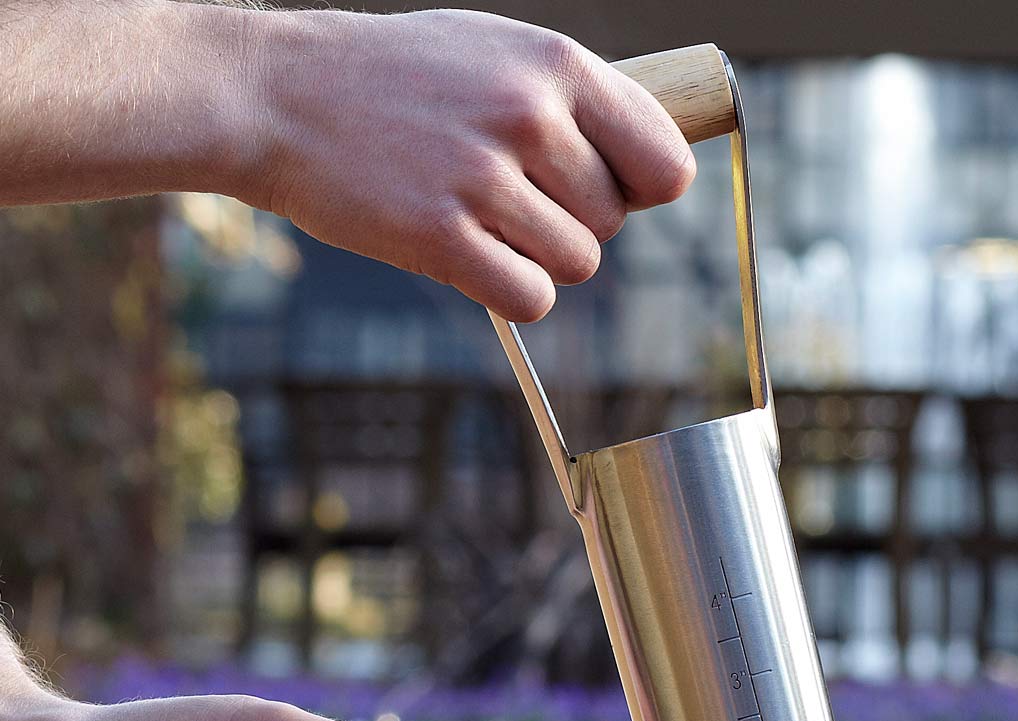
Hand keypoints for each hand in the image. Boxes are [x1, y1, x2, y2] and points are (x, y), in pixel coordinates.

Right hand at [242, 8, 695, 320]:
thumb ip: (572, 103)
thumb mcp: (494, 52)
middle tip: (514, 201)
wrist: (280, 96)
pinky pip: (531, 299)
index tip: (610, 193)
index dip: (644, 190)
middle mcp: (528, 116)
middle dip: (572, 223)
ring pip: (576, 264)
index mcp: (554, 64)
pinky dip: (512, 293)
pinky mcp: (441, 238)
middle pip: (613, 222)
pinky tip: (473, 258)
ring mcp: (483, 179)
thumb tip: (650, 173)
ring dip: (538, 259)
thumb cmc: (396, 80)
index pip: (664, 162)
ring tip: (484, 222)